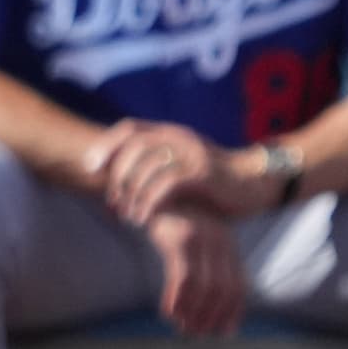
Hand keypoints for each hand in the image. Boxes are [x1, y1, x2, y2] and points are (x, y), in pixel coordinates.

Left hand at [81, 118, 273, 224]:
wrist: (258, 185)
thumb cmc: (213, 183)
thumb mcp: (181, 168)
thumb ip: (155, 168)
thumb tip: (115, 184)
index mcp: (172, 133)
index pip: (129, 129)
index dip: (107, 146)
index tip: (90, 168)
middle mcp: (180, 138)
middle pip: (133, 148)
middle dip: (116, 177)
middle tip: (112, 204)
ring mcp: (193, 153)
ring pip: (147, 167)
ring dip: (131, 194)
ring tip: (127, 217)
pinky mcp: (204, 173)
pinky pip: (167, 184)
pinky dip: (149, 202)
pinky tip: (143, 219)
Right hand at [150, 207, 248, 336]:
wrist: (147, 192)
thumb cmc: (170, 220)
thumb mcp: (194, 241)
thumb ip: (207, 265)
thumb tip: (212, 297)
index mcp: (228, 245)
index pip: (239, 288)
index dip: (232, 314)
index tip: (221, 334)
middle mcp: (220, 242)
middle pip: (225, 291)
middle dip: (212, 318)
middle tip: (196, 335)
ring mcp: (201, 240)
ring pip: (206, 289)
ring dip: (194, 313)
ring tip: (181, 327)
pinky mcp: (179, 240)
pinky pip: (183, 279)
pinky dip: (177, 300)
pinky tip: (168, 312)